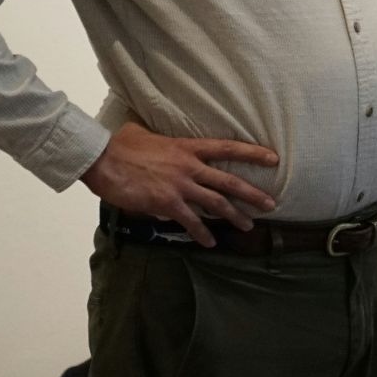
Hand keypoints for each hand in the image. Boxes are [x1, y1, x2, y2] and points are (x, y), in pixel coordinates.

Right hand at [79, 122, 279, 246]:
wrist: (102, 159)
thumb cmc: (121, 145)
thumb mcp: (146, 134)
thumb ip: (161, 143)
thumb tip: (159, 147)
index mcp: (188, 147)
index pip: (227, 147)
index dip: (252, 153)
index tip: (273, 159)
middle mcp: (189, 166)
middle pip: (229, 180)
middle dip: (252, 194)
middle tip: (271, 204)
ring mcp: (179, 186)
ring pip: (216, 203)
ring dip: (234, 216)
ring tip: (248, 226)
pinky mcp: (166, 203)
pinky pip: (190, 221)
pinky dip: (202, 234)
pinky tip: (210, 242)